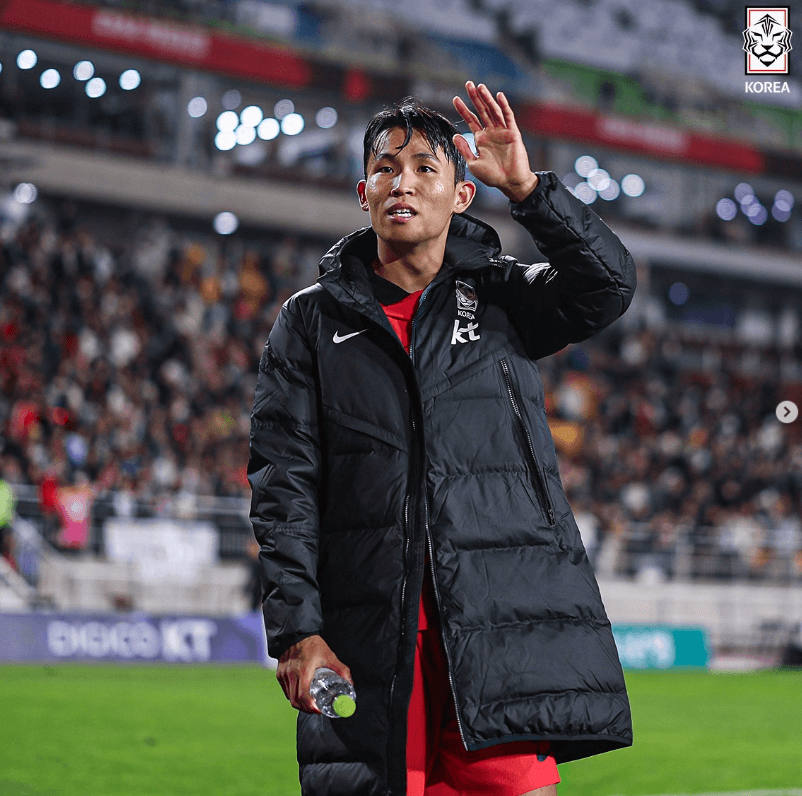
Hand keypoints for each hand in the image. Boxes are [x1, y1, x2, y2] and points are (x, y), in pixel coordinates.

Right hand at [276, 635, 351, 713]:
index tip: (319, 710)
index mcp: (303, 671)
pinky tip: (301, 694)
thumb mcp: (329, 656)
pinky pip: (286, 690)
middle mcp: (291, 674)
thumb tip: (350, 683)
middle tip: (316, 709)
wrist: (296, 633)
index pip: (303, 696)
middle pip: (296, 701)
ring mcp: (284, 675)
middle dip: (306, 709)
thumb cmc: (313, 645)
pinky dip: (293, 696)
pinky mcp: (279, 674)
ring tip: (310, 704)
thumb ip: (341, 669)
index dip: (311, 707)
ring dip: (299, 703)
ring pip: (290, 697)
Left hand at [452, 81, 538, 202]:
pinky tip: (498, 96)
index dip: (463, 109)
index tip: (455, 99)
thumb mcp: (473, 163)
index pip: (471, 120)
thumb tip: (455, 135)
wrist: (510, 182)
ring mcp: (502, 131)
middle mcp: (491, 132)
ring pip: (493, 111)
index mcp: (481, 139)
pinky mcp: (513, 133)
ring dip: (487, 99)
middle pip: (481, 111)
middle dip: (475, 97)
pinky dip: (504, 106)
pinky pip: (508, 117)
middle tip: (468, 84)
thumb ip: (464, 149)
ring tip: (480, 87)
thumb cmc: (492, 176)